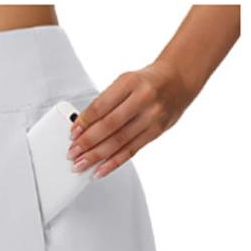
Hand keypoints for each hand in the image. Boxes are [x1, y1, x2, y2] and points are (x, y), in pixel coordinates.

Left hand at [67, 59, 190, 178]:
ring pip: (119, 141)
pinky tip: (100, 169)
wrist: (178, 80)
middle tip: (72, 153)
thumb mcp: (124, 82)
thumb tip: (81, 127)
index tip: (72, 133)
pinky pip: (131, 150)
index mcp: (130, 82)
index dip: (84, 122)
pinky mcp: (156, 132)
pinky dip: (113, 162)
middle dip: (87, 143)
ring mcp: (151, 117)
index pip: (101, 106)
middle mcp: (143, 99)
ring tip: (81, 164)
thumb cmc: (146, 82)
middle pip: (109, 126)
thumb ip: (105, 102)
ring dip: (97, 156)